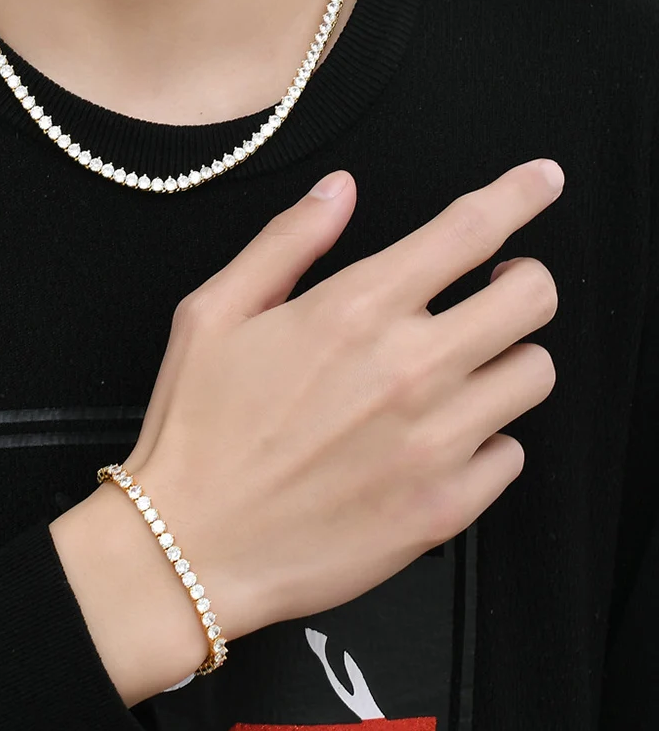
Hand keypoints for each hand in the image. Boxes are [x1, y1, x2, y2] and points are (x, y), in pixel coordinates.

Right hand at [122, 158, 561, 639]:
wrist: (189, 549)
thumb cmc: (194, 432)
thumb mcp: (212, 316)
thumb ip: (285, 243)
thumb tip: (338, 192)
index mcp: (354, 311)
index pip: (471, 229)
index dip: (520, 193)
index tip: (540, 182)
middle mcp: (410, 370)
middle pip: (532, 298)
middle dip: (521, 282)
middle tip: (494, 292)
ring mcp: (435, 443)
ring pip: (535, 374)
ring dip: (507, 360)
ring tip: (462, 373)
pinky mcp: (445, 508)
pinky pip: (512, 455)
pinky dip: (488, 440)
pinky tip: (439, 442)